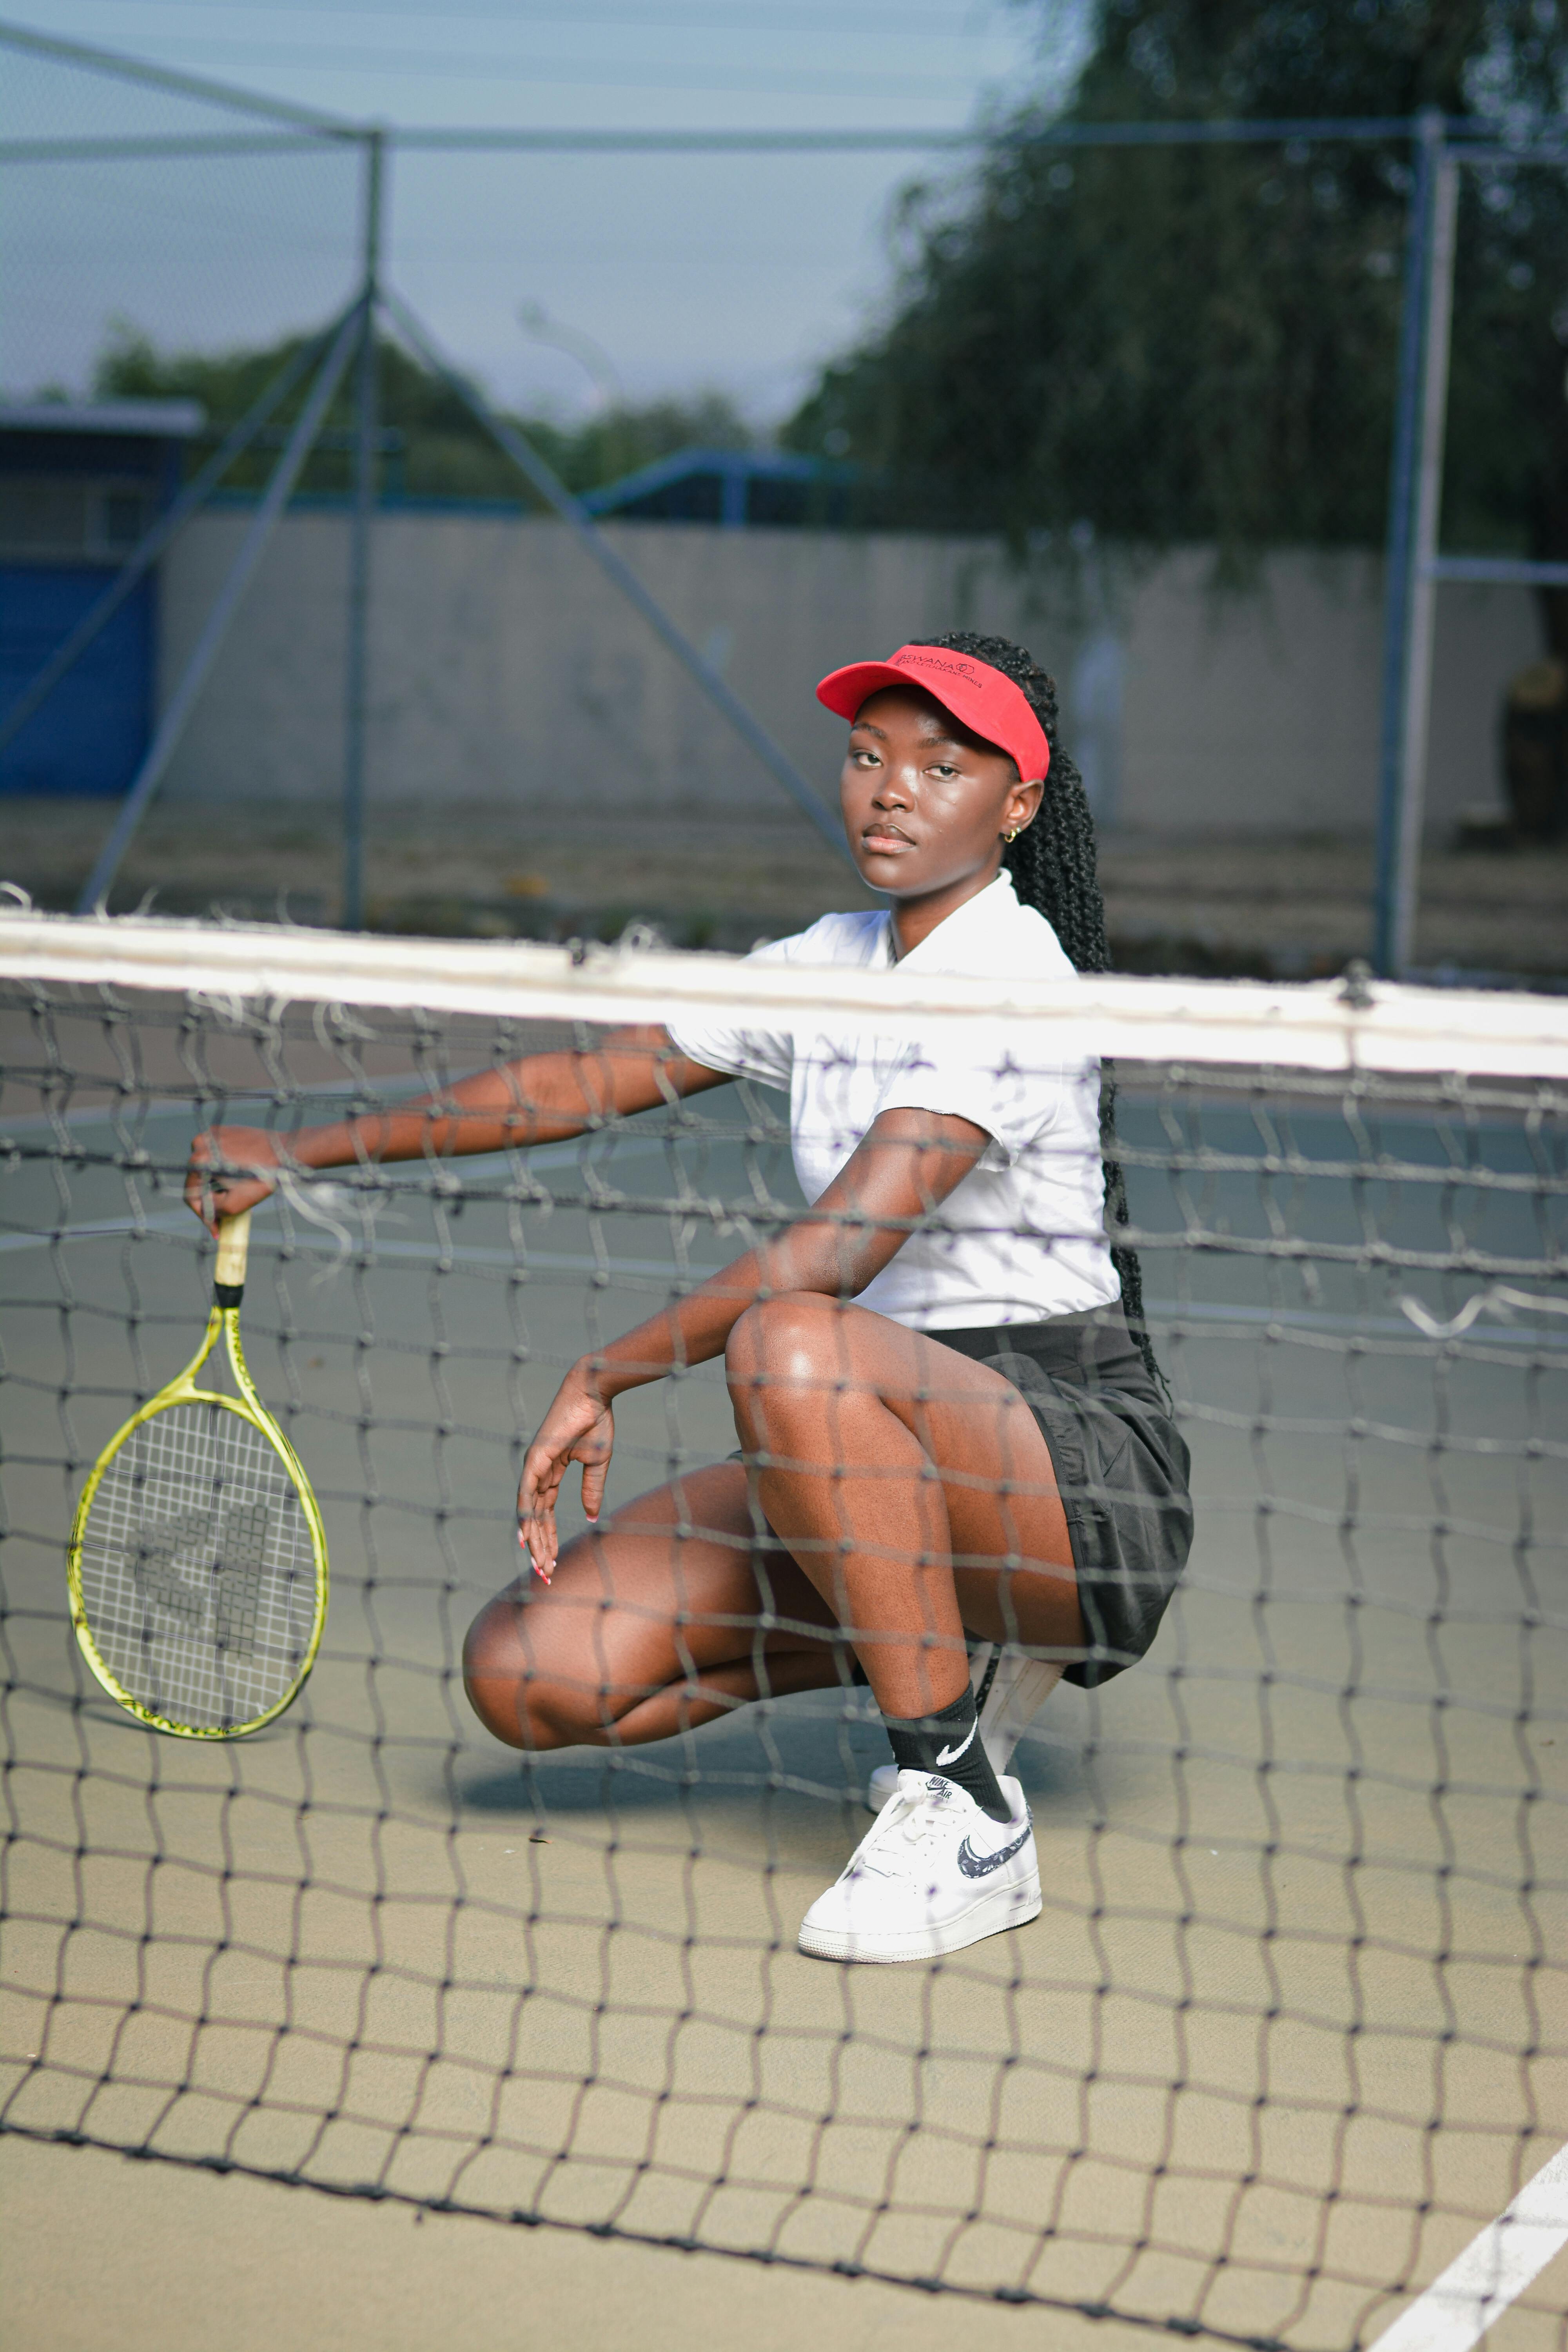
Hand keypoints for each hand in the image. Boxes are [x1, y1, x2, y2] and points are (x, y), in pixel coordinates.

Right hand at [185, 1125, 284, 1233]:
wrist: (287, 1152)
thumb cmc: (263, 1177)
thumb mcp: (235, 1204)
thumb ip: (213, 1211)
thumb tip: (208, 1209)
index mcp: (198, 1160)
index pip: (191, 1195)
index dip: (203, 1216)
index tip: (216, 1230)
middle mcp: (201, 1143)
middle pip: (200, 1181)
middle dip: (213, 1200)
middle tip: (228, 1215)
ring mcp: (213, 1134)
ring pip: (210, 1168)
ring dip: (220, 1184)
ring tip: (238, 1195)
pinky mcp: (226, 1130)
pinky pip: (220, 1156)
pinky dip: (227, 1169)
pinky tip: (242, 1178)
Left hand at [517, 1361, 614, 1580]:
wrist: (594, 1393)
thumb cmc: (596, 1421)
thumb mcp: (597, 1463)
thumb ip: (592, 1489)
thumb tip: (591, 1516)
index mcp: (551, 1472)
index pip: (545, 1513)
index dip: (548, 1538)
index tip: (553, 1563)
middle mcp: (538, 1472)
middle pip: (534, 1518)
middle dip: (540, 1547)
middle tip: (545, 1574)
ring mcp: (534, 1465)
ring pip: (529, 1511)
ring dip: (534, 1540)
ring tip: (540, 1565)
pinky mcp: (536, 1458)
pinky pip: (527, 1493)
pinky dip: (525, 1515)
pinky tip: (525, 1537)